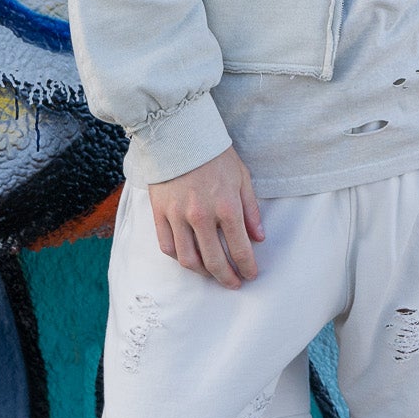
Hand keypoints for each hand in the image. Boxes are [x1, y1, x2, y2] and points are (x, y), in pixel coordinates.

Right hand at [148, 146, 264, 287]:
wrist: (180, 134)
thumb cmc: (214, 155)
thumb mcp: (242, 177)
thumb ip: (251, 210)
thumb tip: (258, 237)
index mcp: (227, 207)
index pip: (240, 249)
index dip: (247, 267)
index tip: (251, 274)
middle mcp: (202, 216)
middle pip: (214, 262)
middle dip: (227, 278)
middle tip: (234, 283)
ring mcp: (178, 216)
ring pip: (189, 260)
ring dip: (203, 273)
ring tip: (212, 274)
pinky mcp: (159, 213)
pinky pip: (167, 246)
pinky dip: (179, 258)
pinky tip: (189, 259)